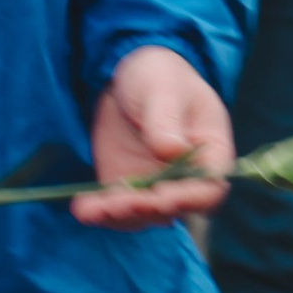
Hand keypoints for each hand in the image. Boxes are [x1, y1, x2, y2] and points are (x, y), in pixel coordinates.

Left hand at [76, 45, 233, 229]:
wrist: (127, 79)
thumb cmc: (159, 76)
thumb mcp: (163, 89)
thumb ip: (167, 120)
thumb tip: (171, 152)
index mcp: (210, 152)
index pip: (210, 188)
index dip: (190, 199)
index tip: (162, 196)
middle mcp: (185, 178)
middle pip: (173, 208)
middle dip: (146, 209)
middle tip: (121, 203)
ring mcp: (154, 185)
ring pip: (142, 215)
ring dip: (119, 216)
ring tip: (94, 209)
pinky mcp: (125, 188)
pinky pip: (115, 208)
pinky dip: (99, 212)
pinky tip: (83, 208)